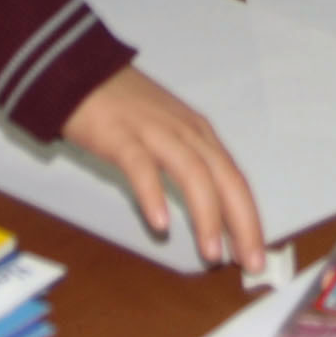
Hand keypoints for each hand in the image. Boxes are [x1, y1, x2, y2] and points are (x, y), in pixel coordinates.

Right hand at [61, 66, 263, 267]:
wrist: (80, 73)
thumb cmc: (125, 108)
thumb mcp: (169, 133)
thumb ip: (189, 165)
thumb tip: (212, 212)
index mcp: (199, 134)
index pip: (235, 179)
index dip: (249, 218)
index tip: (255, 253)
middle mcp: (186, 132)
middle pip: (224, 178)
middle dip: (241, 223)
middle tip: (249, 262)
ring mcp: (155, 132)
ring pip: (192, 174)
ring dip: (206, 215)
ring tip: (211, 252)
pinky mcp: (121, 135)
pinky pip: (141, 167)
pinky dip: (154, 195)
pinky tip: (160, 223)